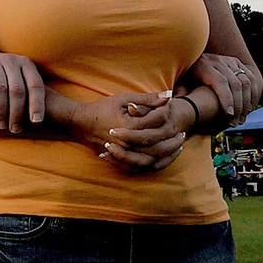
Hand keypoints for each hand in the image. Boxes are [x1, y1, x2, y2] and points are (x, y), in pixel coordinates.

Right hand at [0, 49, 44, 132]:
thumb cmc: (8, 77)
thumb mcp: (22, 78)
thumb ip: (32, 92)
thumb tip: (54, 120)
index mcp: (27, 64)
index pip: (35, 85)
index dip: (37, 104)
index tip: (36, 122)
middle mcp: (12, 60)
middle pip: (17, 90)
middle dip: (16, 112)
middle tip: (14, 129)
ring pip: (0, 89)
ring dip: (1, 110)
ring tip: (2, 125)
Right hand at [71, 91, 185, 172]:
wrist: (80, 124)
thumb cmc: (102, 109)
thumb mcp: (123, 99)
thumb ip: (147, 98)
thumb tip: (169, 95)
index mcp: (130, 126)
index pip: (158, 121)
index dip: (167, 113)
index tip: (173, 109)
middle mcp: (128, 143)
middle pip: (159, 146)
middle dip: (174, 140)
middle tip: (182, 134)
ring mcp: (124, 154)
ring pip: (153, 160)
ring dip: (168, 155)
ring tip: (177, 147)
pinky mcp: (121, 160)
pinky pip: (142, 168)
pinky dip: (156, 164)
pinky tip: (163, 157)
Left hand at [177, 53, 255, 125]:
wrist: (190, 54)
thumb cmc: (183, 72)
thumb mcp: (179, 79)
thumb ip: (180, 89)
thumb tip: (177, 101)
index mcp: (204, 65)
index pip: (221, 82)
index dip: (227, 99)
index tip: (228, 115)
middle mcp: (218, 61)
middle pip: (236, 84)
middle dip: (238, 106)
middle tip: (234, 122)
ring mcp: (229, 60)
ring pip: (246, 81)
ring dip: (247, 102)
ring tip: (241, 118)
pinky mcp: (236, 62)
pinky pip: (251, 78)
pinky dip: (253, 94)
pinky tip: (248, 107)